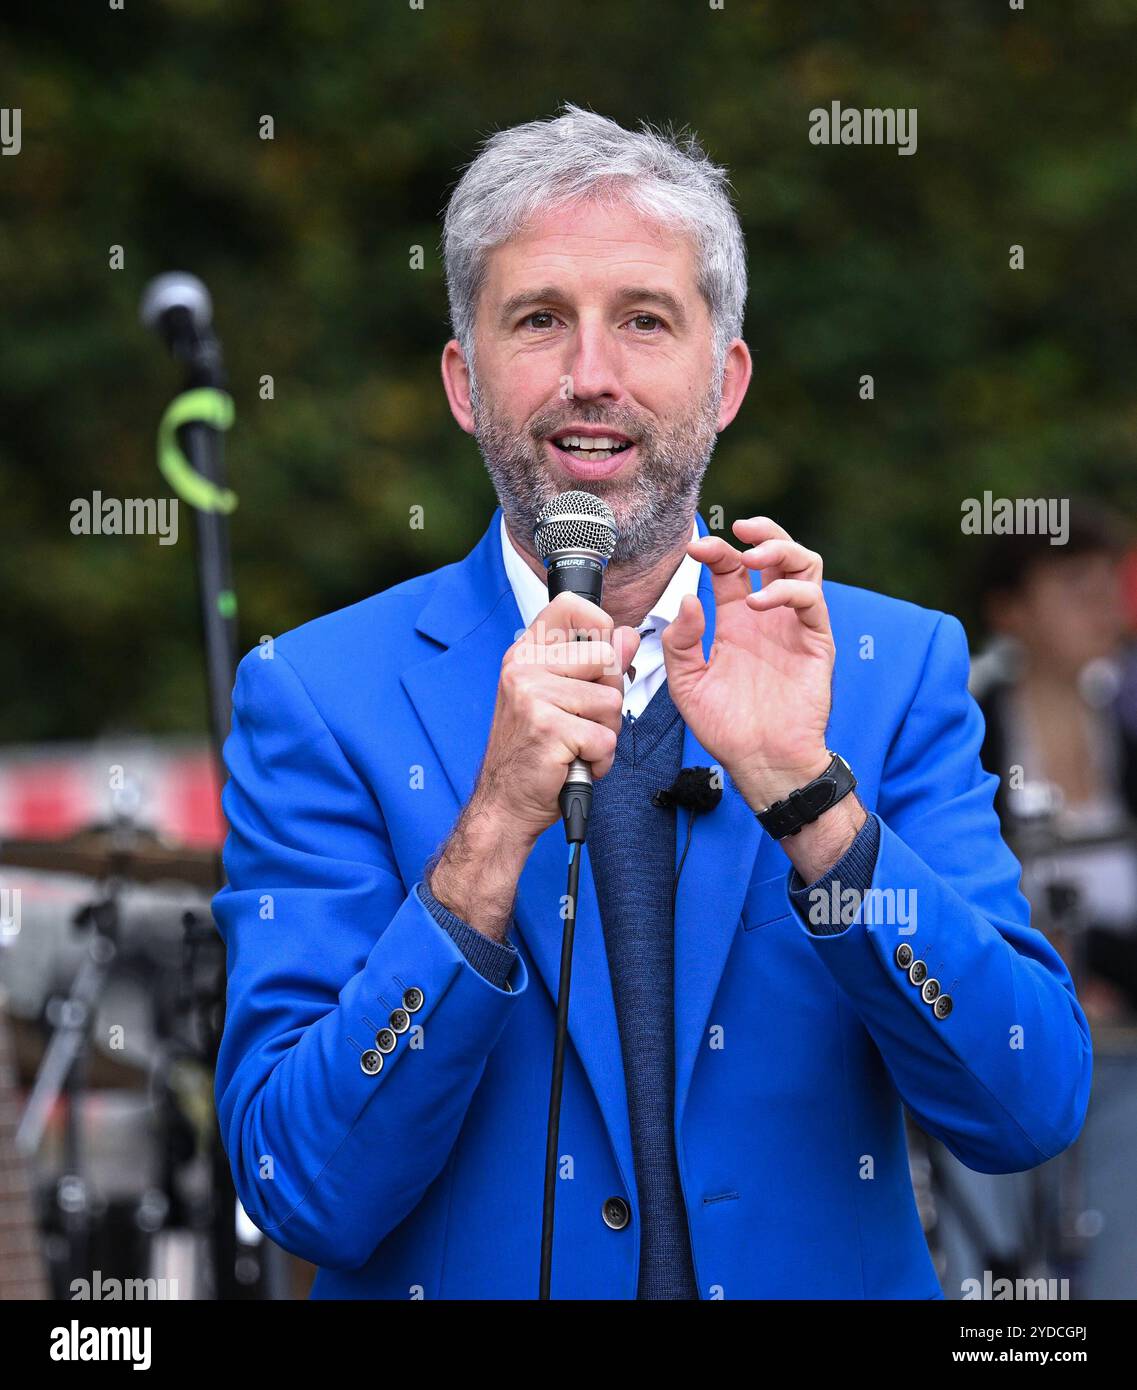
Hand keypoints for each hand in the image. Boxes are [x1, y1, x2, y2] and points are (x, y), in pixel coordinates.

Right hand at [476, 590, 639, 842]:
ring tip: (575, 745)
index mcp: (525, 655)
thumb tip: (627, 636)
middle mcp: (524, 668)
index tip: (596, 661)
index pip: (570, 607)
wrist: (506, 802)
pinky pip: (605, 737)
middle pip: (606, 658)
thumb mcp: (558, 698)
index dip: (599, 627)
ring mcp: (533, 696)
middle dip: (608, 698)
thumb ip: (595, 665)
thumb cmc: (533, 751)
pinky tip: (574, 762)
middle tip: (580, 722)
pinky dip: (599, 759)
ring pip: (611, 701)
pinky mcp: (548, 728)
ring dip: (604, 732)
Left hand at [661, 516, 834, 810]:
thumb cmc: (724, 726)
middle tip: (738, 530)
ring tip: (754, 557)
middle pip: (774, 555)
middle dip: (760, 533)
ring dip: (781, 549)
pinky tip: (760, 603)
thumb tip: (687, 601)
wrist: (759, 760)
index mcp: (736, 621)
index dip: (715, 551)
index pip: (730, 570)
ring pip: (803, 565)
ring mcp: (793, 626)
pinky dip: (787, 590)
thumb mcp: (686, 683)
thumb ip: (680, 642)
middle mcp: (767, 617)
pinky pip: (811, 600)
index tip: (695, 547)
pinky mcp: (816, 641)